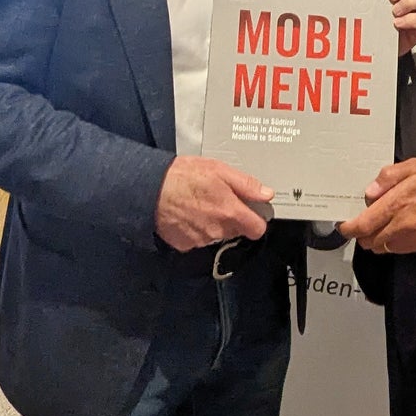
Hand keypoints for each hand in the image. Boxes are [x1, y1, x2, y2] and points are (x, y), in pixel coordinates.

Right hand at [155, 155, 272, 250]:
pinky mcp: (185, 244)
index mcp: (231, 212)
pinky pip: (197, 239)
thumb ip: (246, 184)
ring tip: (197, 203)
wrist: (148, 189)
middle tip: (217, 199)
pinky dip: (194, 229)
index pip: (257, 229)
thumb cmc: (182, 176)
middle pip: (235, 230)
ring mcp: (201, 240)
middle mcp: (218, 230)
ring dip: (212, 222)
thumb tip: (266, 193)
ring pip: (216, 235)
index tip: (250, 211)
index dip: (256, 220)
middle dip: (231, 217)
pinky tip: (186, 214)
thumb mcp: (219, 170)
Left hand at [339, 158, 415, 252]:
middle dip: (361, 234)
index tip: (344, 225)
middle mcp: (401, 225)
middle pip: (368, 241)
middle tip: (363, 223)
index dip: (348, 228)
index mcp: (395, 205)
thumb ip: (387, 178)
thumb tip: (370, 193)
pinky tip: (396, 231)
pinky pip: (398, 250)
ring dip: (376, 240)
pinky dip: (391, 244)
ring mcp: (412, 238)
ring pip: (382, 248)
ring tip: (380, 226)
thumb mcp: (412, 166)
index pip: (362, 225)